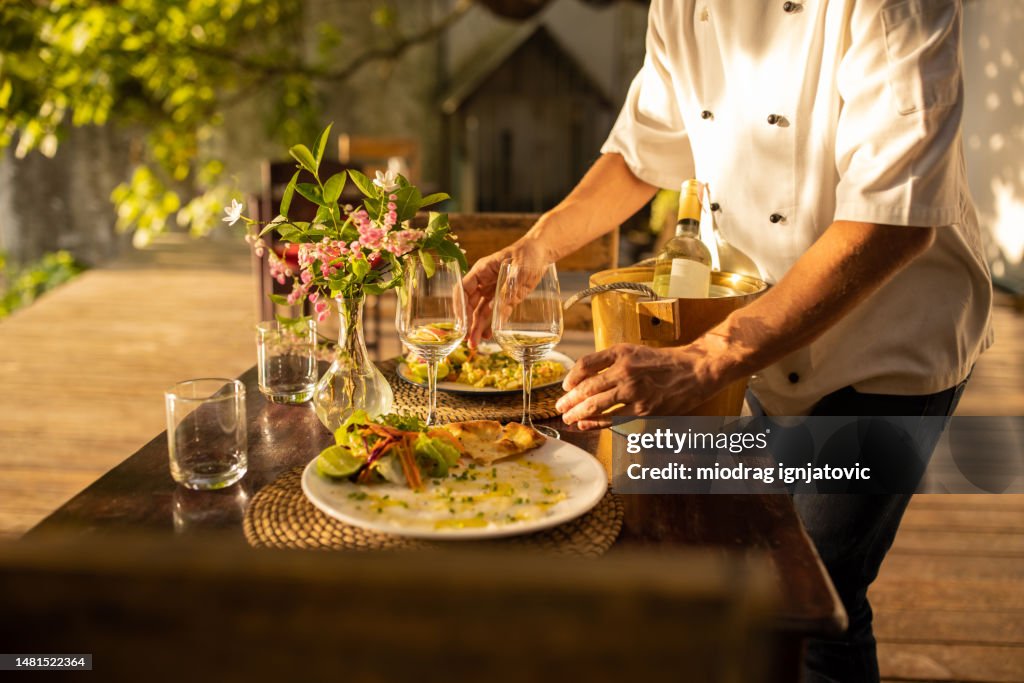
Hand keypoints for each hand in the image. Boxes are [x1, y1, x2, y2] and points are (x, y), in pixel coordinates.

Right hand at [462, 237, 552, 347]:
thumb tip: (495, 306)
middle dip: (467, 322)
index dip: (460, 306)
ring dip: (477, 327)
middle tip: (467, 339)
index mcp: (481, 271)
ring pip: (480, 311)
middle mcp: (484, 282)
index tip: (462, 322)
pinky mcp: (505, 298)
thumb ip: (508, 286)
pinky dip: (491, 325)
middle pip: (469, 304)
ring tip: (475, 344)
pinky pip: (495, 313)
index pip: (463, 289)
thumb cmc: (528, 254)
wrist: (541, 253)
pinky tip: (488, 336)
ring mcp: (493, 291)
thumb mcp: (519, 268)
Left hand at [555, 342, 725, 429]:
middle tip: (560, 407)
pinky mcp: (644, 409)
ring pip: (597, 404)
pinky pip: (613, 418)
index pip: (586, 364)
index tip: (565, 386)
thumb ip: (610, 361)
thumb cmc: (664, 361)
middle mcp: (625, 370)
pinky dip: (596, 422)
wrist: (695, 370)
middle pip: (587, 387)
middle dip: (569, 400)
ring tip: (568, 418)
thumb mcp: (634, 351)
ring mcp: (634, 391)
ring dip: (578, 413)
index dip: (571, 377)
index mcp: (621, 353)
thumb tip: (585, 376)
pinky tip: (585, 424)